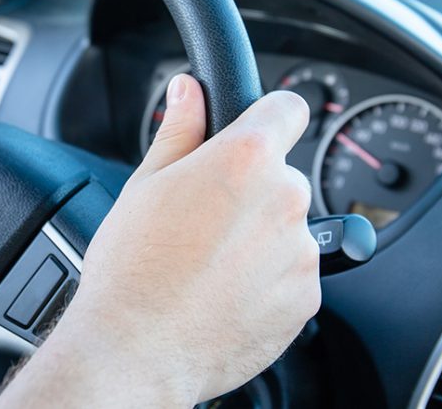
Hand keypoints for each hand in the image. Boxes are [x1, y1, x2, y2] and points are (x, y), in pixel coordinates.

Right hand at [0, 75, 318, 406]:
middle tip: (204, 219)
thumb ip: (179, 129)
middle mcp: (285, 199)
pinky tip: (223, 292)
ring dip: (260, 238)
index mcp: (246, 158)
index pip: (287, 108)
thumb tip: (189, 91)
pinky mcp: (307, 298)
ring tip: (209, 264)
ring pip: (287, 228)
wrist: (139, 349)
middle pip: (282, 176)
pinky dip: (267, 281)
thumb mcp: (145, 184)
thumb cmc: (134, 268)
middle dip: (250, 190)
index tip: (254, 130)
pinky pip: (292, 275)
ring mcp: (301, 252)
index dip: (267, 116)